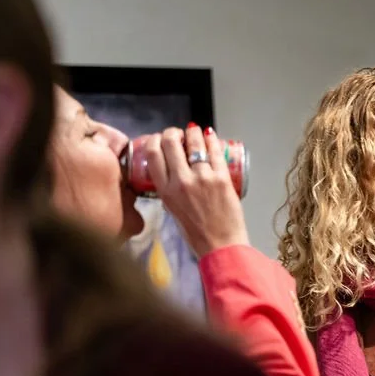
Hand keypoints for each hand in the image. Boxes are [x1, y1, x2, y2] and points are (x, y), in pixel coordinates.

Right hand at [143, 124, 248, 257]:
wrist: (221, 245)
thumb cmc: (197, 233)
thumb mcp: (173, 211)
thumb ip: (169, 191)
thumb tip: (171, 174)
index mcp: (165, 191)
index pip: (153, 154)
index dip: (155, 140)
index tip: (160, 138)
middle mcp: (181, 181)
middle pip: (171, 143)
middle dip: (173, 133)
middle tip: (178, 133)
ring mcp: (202, 178)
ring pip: (194, 143)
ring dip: (193, 132)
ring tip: (194, 131)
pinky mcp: (222, 178)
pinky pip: (215, 152)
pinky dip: (212, 139)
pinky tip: (210, 135)